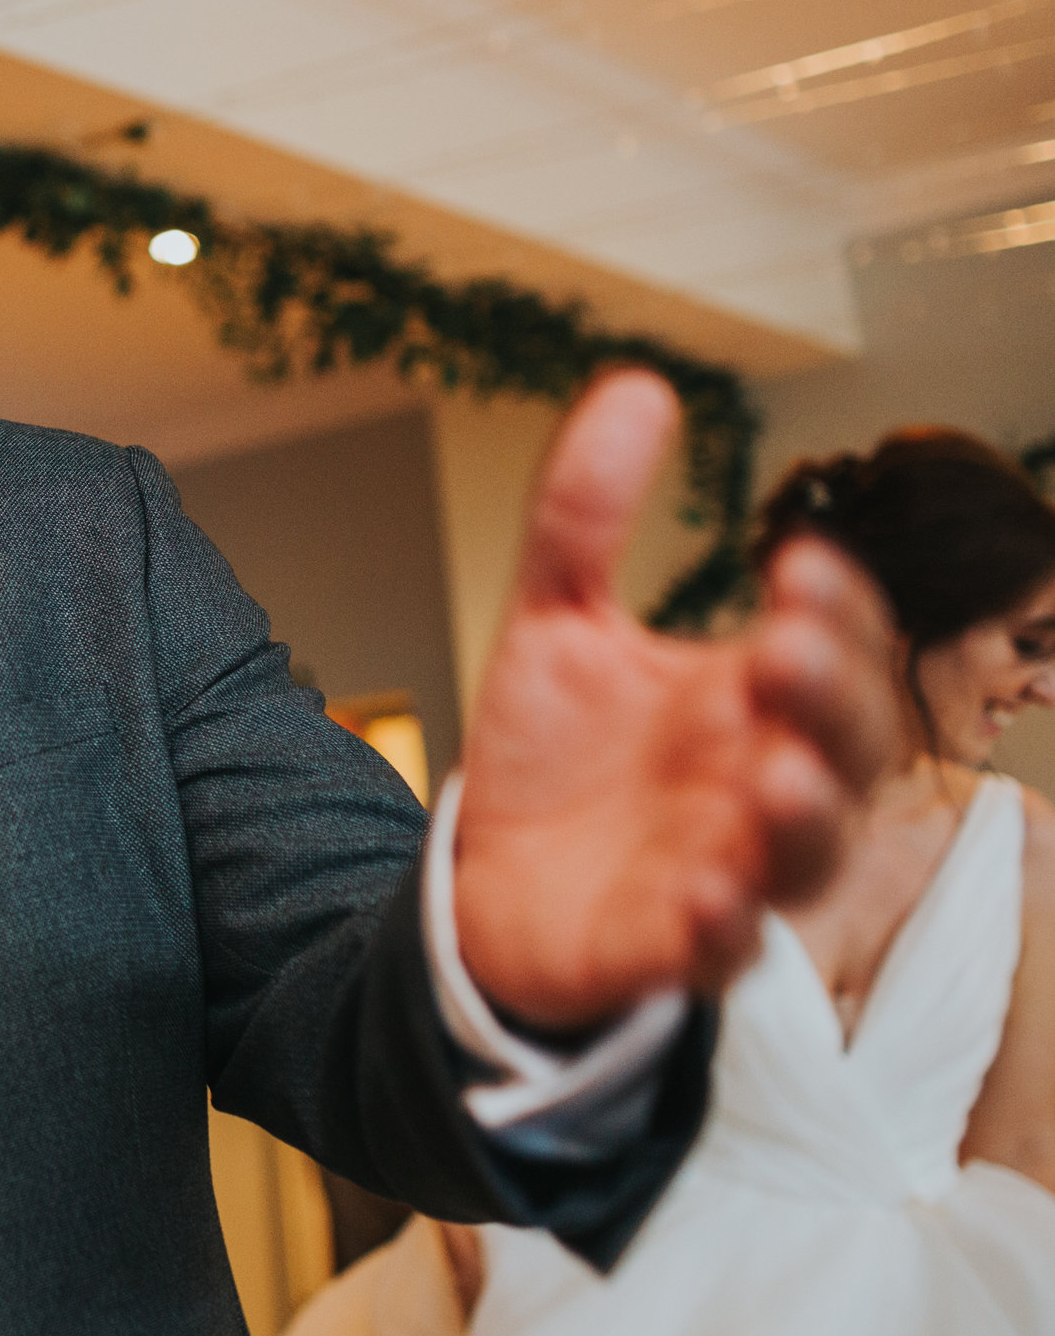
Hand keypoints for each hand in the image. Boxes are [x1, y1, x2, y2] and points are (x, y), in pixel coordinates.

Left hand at [453, 371, 898, 1030]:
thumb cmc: (557, 755)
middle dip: (830, 698)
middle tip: (782, 647)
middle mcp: (757, 786)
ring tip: (779, 776)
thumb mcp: (555, 621)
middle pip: (848, 749)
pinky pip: (715, 952)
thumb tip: (636, 383)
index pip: (829, 647)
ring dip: (805, 819)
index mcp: (748, 702)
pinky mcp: (662, 950)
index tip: (797, 561)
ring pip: (803, 859)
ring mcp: (722, 873)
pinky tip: (707, 897)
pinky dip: (720, 930)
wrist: (487, 876)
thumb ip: (585, 516)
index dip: (832, 609)